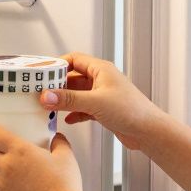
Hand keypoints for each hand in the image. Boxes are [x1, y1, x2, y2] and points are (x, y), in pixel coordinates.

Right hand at [39, 52, 165, 149]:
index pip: (74, 59)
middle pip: (73, 77)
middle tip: (42, 93)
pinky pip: (83, 108)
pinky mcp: (104, 110)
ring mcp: (102, 95)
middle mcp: (101, 80)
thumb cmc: (132, 111)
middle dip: (57, 86)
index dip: (57, 65)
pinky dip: (74, 113)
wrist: (148, 131)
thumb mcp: (95, 102)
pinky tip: (67, 119)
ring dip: (64, 101)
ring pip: (77, 94)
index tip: (43, 74)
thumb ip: (69, 99)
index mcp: (101, 70)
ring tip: (49, 107)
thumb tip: (47, 95)